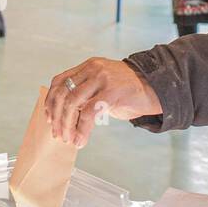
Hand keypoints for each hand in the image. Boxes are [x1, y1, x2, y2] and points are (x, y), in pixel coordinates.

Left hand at [45, 57, 161, 147]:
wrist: (158, 88)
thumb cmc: (129, 92)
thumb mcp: (104, 87)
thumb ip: (87, 94)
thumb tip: (65, 115)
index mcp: (88, 66)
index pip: (60, 81)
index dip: (51, 100)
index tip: (49, 117)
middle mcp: (93, 69)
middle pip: (63, 93)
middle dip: (57, 117)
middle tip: (58, 134)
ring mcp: (102, 79)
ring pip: (73, 103)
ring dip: (67, 125)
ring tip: (69, 139)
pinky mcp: (112, 91)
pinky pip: (89, 113)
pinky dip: (82, 129)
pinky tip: (81, 140)